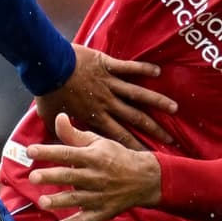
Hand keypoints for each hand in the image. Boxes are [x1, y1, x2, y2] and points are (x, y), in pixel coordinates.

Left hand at [27, 113, 161, 220]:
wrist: (146, 179)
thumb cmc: (117, 157)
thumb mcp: (99, 142)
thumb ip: (75, 134)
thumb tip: (58, 117)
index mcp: (93, 157)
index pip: (68, 153)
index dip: (48, 152)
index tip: (30, 151)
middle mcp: (95, 176)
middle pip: (70, 176)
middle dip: (51, 177)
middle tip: (33, 177)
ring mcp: (98, 196)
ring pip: (76, 199)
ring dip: (59, 201)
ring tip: (42, 202)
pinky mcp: (101, 212)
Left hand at [35, 44, 176, 149]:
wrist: (46, 66)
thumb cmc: (47, 92)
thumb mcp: (51, 118)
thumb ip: (62, 130)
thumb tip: (63, 142)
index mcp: (94, 117)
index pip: (119, 136)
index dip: (134, 146)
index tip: (148, 155)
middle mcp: (106, 103)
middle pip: (135, 118)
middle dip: (154, 129)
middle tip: (170, 138)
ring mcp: (109, 84)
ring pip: (137, 94)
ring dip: (156, 101)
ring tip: (174, 108)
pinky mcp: (108, 65)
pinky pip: (129, 68)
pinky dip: (143, 69)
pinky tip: (158, 71)